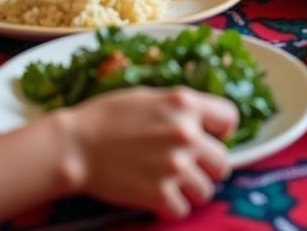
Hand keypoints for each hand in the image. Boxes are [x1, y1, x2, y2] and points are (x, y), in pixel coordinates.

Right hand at [61, 86, 237, 218]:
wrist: (76, 145)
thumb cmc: (108, 116)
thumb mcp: (149, 96)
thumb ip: (179, 108)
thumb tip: (201, 121)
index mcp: (185, 102)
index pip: (230, 117)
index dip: (221, 129)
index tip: (210, 136)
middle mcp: (186, 133)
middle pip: (223, 162)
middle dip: (207, 165)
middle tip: (188, 165)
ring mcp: (175, 166)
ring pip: (206, 190)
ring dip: (191, 189)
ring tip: (170, 181)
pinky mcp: (160, 194)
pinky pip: (183, 210)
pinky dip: (172, 206)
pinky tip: (157, 195)